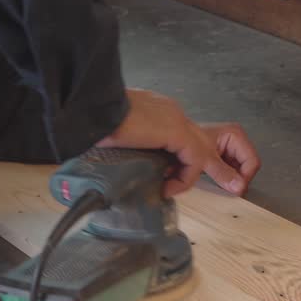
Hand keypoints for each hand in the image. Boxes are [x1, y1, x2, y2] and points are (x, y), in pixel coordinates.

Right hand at [97, 89, 261, 196]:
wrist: (90, 109)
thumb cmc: (93, 123)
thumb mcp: (118, 139)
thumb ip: (132, 149)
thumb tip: (126, 167)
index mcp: (157, 112)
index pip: (182, 138)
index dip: (183, 162)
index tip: (168, 182)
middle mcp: (170, 112)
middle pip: (201, 143)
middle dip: (211, 168)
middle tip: (207, 189)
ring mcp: (175, 119)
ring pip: (203, 152)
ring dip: (198, 176)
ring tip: (173, 191)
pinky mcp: (176, 131)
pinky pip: (195, 159)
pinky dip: (186, 177)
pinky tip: (168, 188)